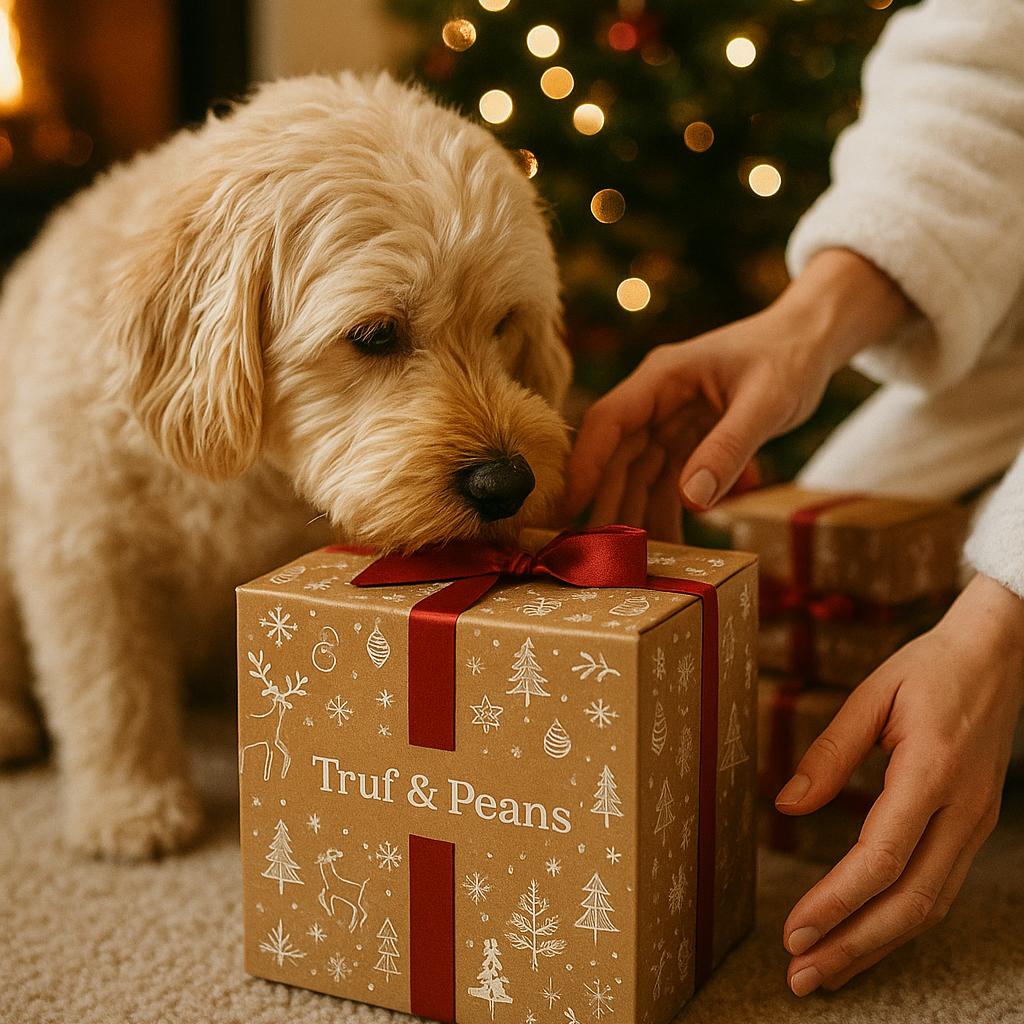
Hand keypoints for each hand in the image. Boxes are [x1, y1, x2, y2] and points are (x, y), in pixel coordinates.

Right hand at [561, 249, 916, 539]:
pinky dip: (664, 509)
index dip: (584, 465)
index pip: (608, 422)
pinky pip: (666, 479)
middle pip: (617, 456)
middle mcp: (655, 399)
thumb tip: (691, 501)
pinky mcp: (687, 438)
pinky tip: (668, 543)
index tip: (568, 507)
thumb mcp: (766, 402)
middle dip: (607, 503)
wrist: (812, 341)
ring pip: (638, 473)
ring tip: (631, 560)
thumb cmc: (790, 356)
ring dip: (634, 513)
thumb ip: (728, 449)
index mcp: (661, 377)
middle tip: (597, 551)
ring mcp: (668, 420)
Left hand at [775, 572, 1023, 993]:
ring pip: (928, 906)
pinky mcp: (973, 826)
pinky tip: (867, 936)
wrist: (998, 655)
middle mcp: (962, 811)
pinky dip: (900, 922)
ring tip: (826, 972)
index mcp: (932, 773)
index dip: (836, 902)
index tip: (794, 930)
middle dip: (853, 946)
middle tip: (801, 975)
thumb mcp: (872, 694)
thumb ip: (829, 752)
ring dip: (876, 945)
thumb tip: (786, 805)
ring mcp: (975, 824)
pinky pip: (938, 888)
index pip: (882, 859)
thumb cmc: (929, 668)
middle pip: (909, 902)